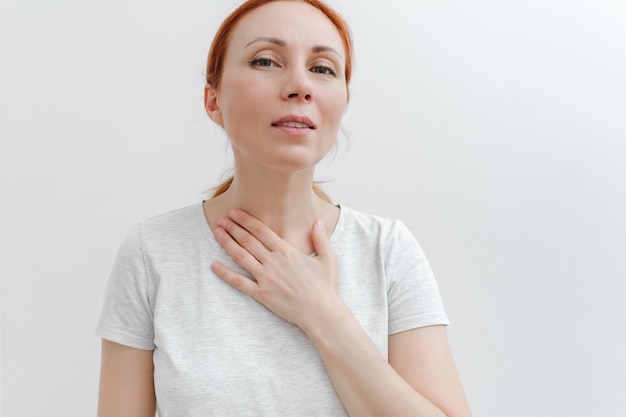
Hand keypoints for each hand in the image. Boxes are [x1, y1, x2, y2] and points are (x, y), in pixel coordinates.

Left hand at [211, 209, 341, 330]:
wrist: (321, 313)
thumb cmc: (326, 287)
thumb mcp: (328, 259)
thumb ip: (321, 238)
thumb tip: (318, 221)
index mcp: (287, 251)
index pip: (261, 230)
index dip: (246, 220)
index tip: (235, 212)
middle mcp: (273, 262)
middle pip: (247, 240)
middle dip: (232, 227)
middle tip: (221, 219)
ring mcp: (266, 278)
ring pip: (241, 256)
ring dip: (227, 243)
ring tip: (216, 233)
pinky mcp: (261, 294)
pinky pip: (239, 282)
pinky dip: (225, 273)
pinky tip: (214, 265)